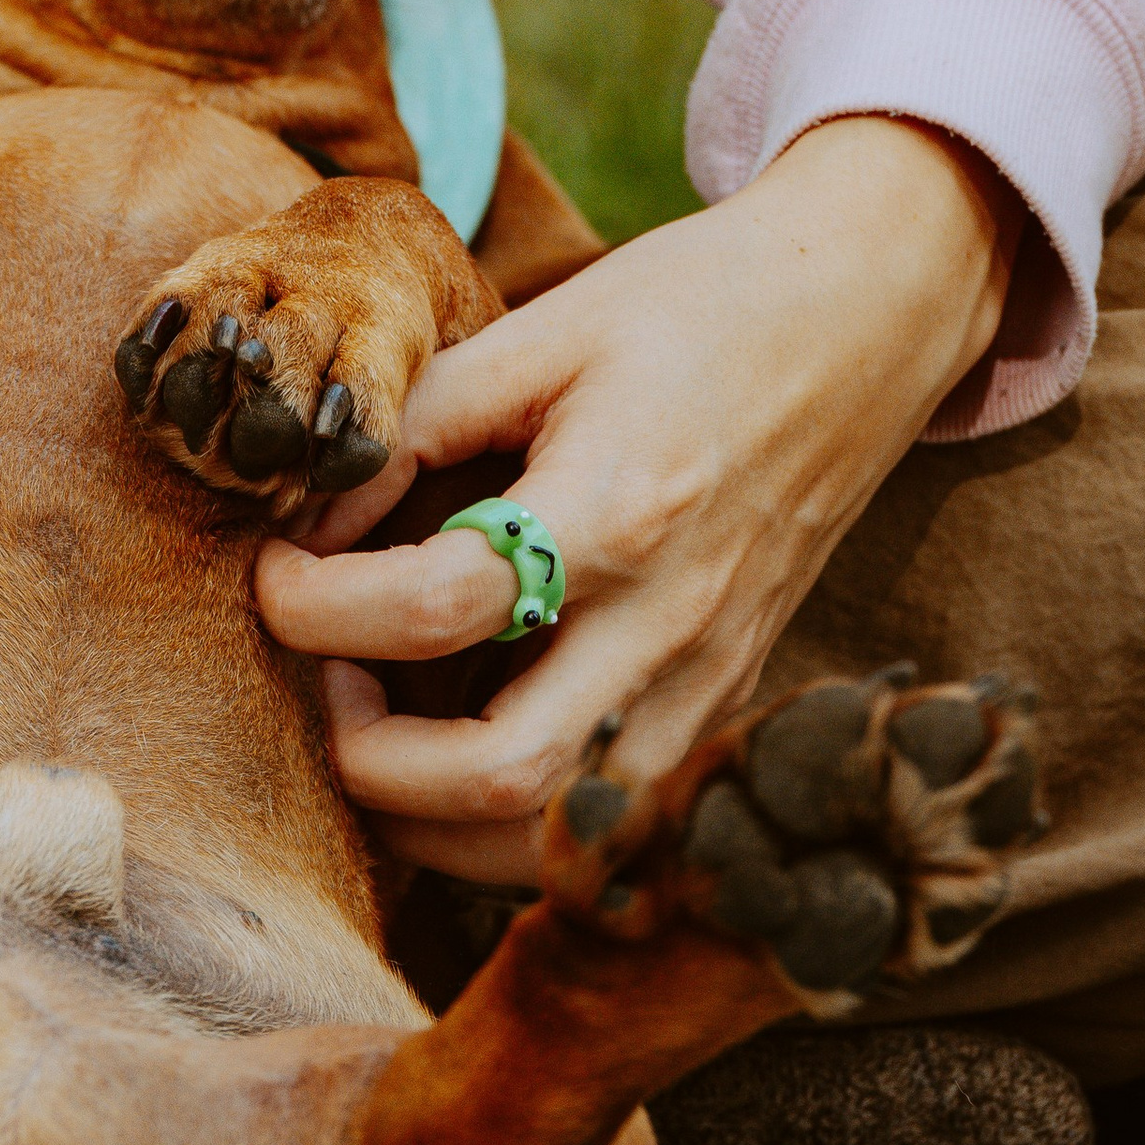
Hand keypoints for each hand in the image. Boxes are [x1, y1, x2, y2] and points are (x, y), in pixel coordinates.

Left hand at [255, 117, 1021, 887]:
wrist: (869, 318)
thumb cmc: (699, 306)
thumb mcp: (543, 331)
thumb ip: (414, 425)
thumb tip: (304, 520)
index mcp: (618, 507)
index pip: (438, 606)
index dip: (317, 605)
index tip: (276, 570)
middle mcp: (672, 619)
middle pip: (500, 777)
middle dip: (368, 759)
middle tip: (326, 675)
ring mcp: (709, 678)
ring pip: (557, 837)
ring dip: (433, 817)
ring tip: (381, 717)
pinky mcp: (725, 700)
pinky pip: (605, 814)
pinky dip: (508, 815)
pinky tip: (455, 738)